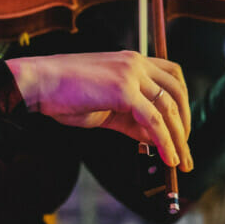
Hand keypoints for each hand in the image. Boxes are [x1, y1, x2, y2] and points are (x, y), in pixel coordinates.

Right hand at [6, 51, 191, 169]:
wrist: (38, 83)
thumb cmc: (65, 95)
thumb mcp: (106, 107)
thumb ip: (132, 119)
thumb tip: (154, 138)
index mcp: (132, 61)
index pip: (172, 77)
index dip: (182, 102)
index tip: (182, 127)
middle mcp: (136, 63)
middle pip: (176, 93)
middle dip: (185, 123)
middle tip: (186, 150)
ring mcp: (131, 75)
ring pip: (168, 108)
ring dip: (179, 138)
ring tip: (181, 161)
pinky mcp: (124, 91)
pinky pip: (154, 120)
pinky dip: (165, 141)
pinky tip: (168, 157)